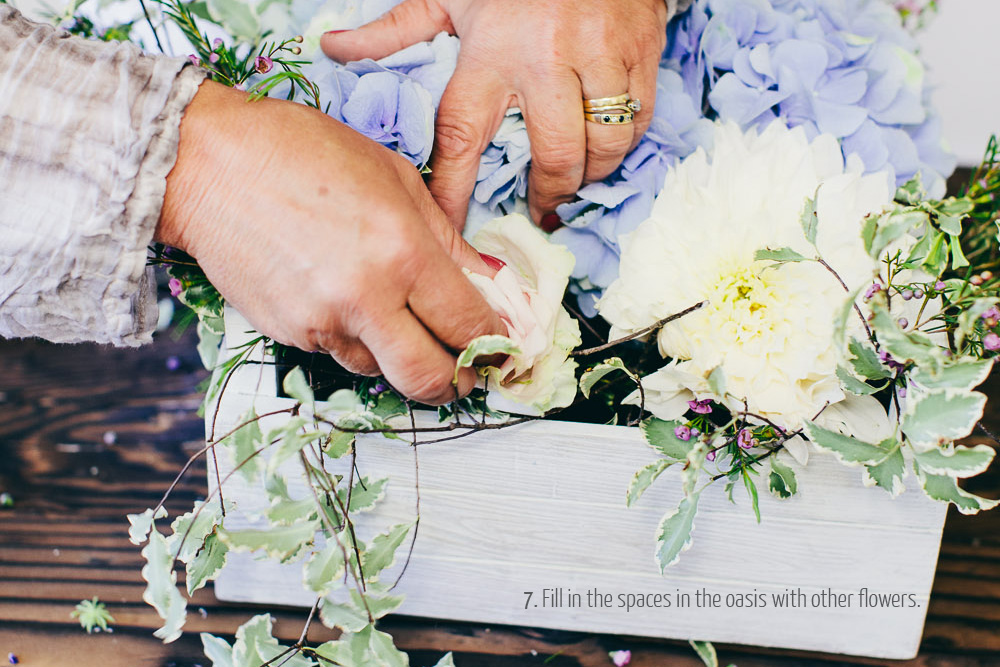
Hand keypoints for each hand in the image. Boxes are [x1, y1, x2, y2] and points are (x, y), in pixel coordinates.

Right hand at [157, 81, 504, 404]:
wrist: (208, 165)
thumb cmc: (304, 153)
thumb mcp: (395, 178)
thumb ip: (447, 240)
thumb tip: (489, 282)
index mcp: (403, 252)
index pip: (468, 325)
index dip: (494, 345)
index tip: (501, 348)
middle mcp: (366, 298)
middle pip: (429, 378)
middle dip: (456, 383)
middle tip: (464, 372)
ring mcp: (322, 323)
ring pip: (382, 371)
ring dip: (401, 357)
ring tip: (396, 320)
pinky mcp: (289, 335)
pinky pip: (339, 353)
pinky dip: (356, 339)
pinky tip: (344, 299)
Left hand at [321, 0, 668, 230]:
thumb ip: (398, 29)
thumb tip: (335, 47)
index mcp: (491, 50)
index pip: (464, 139)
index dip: (454, 193)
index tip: (449, 229)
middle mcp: (547, 58)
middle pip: (555, 157)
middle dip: (549, 195)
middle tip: (542, 209)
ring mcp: (601, 54)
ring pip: (605, 145)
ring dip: (590, 175)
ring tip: (576, 180)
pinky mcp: (642, 49)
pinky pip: (638, 118)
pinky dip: (624, 141)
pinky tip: (606, 145)